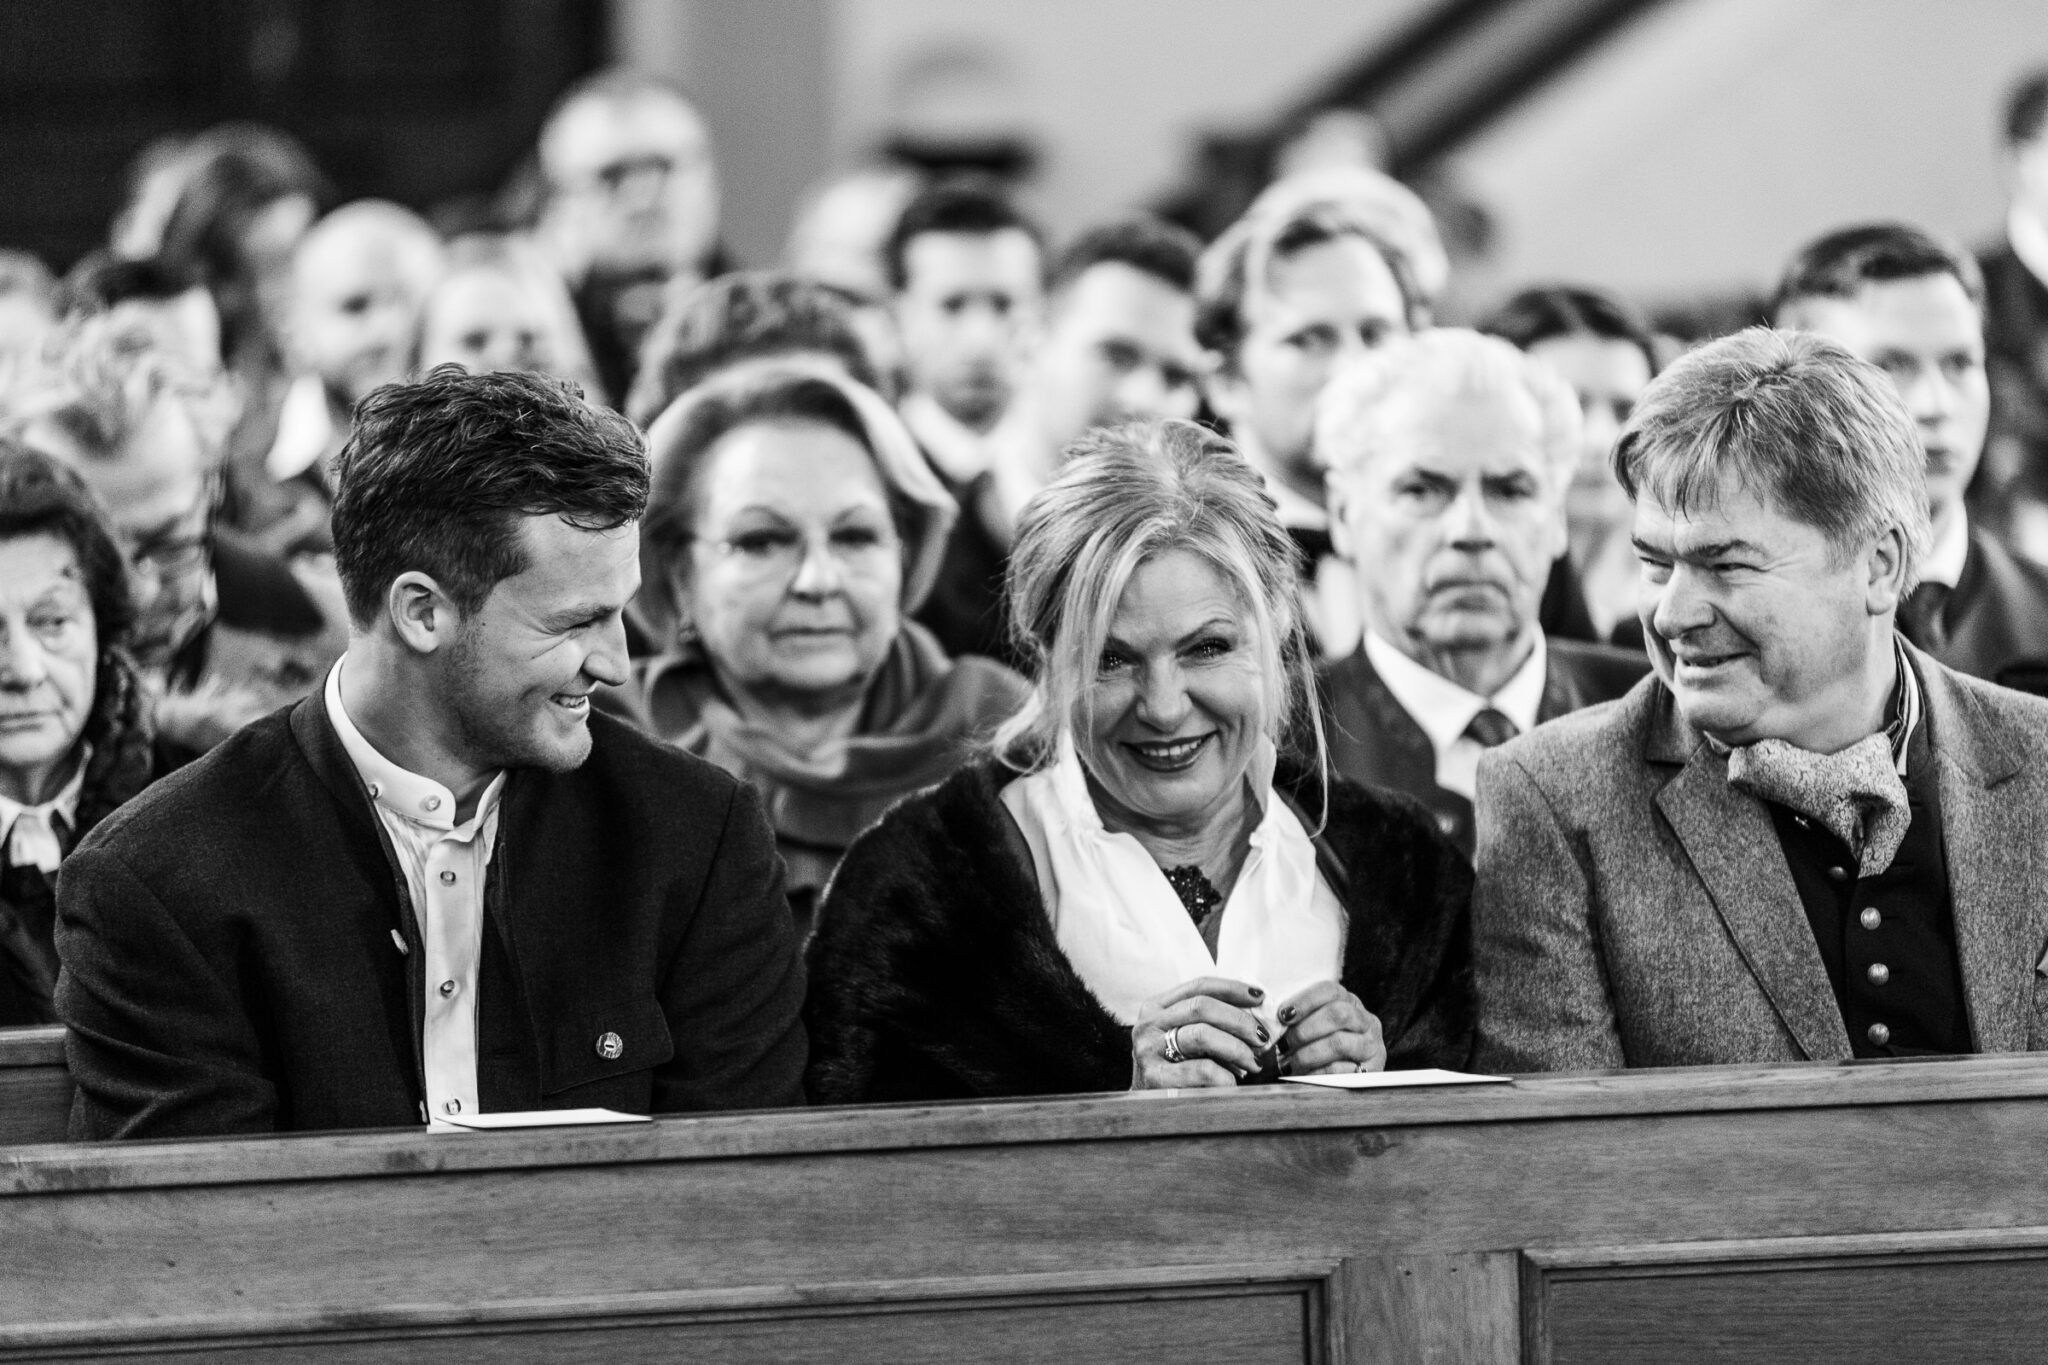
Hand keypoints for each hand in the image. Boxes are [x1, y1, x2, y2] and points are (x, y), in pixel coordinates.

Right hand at [1130, 977, 1270, 1089]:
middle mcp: (1148, 1025)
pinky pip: (1202, 1070)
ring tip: (1252, 1062)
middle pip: (1201, 1007)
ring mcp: (1149, 1051)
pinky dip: (1226, 1076)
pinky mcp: (1156, 1078)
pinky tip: (1232, 1083)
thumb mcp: (1182, 1037)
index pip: (1198, 986)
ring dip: (1237, 1048)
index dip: (1232, 989)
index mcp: (1156, 1008)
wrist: (1146, 1110)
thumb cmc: (1174, 1070)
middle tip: (1261, 1037)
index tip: (1259, 997)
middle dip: (1239, 1020)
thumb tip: (1255, 1016)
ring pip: (1202, 1035)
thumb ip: (1209, 1022)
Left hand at [1277, 981, 1384, 1075]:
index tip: (1283, 1015)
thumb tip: (1270, 1017)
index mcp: (1350, 1002)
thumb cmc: (1320, 1048)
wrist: (1347, 1082)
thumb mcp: (1314, 1027)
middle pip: (1338, 1014)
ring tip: (1288, 1063)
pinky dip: (1315, 1073)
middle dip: (1305, 1030)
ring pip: (1338, 1043)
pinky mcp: (1371, 1072)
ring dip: (1307, 1054)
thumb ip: (1299, 1018)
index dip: (1305, 1001)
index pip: (1331, 991)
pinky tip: (1301, 1076)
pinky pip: (1340, 1070)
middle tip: (1283, 1044)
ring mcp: (1372, 1046)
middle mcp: (1366, 1021)